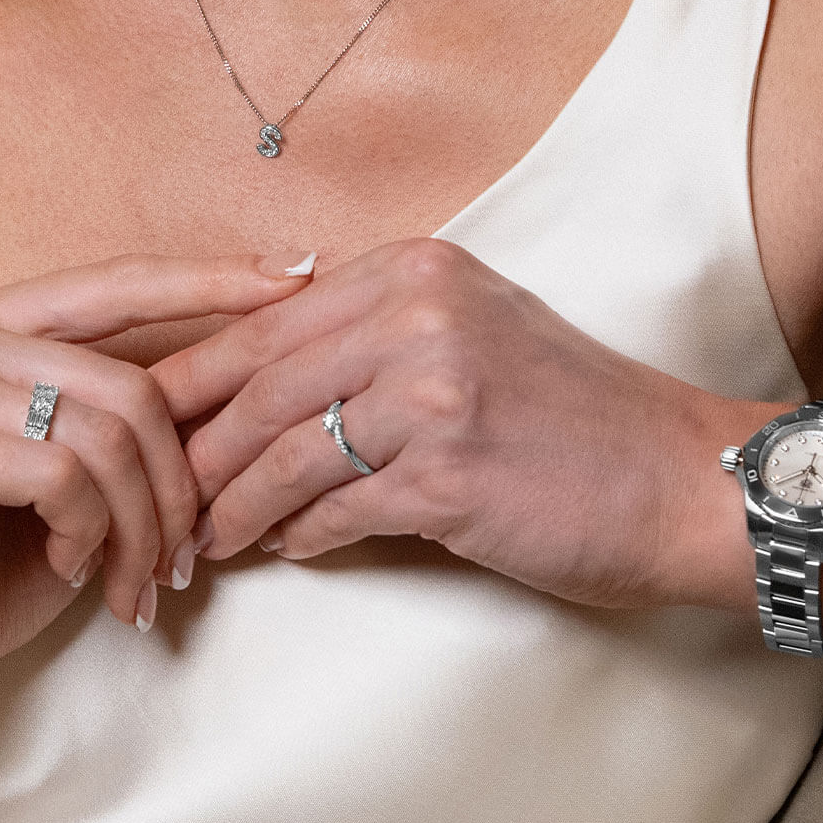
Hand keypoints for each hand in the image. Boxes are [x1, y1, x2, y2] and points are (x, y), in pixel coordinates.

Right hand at [0, 253, 312, 735]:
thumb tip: (246, 376)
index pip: (115, 284)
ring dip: (139, 529)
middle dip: (175, 490)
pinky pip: (63, 476)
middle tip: (177, 565)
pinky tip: (63, 568)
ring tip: (129, 583)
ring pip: (105, 436)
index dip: (210, 281)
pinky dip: (86, 536)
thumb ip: (128, 424)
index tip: (298, 276)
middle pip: (130, 386)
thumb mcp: (76, 483)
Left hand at [152, 238, 743, 610]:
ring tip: (200, 542)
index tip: (138, 425)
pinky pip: (334, 510)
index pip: (260, 324)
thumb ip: (366, 339)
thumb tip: (251, 388)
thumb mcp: (467, 335)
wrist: (684, 482)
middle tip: (153, 500)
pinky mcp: (447, 470)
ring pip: (283, 454)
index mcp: (410, 270)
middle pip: (256, 387)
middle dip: (192, 453)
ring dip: (231, 508)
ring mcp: (432, 389)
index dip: (188, 382)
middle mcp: (417, 313)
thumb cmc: (568, 419)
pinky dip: (296, 537)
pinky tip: (279, 552)